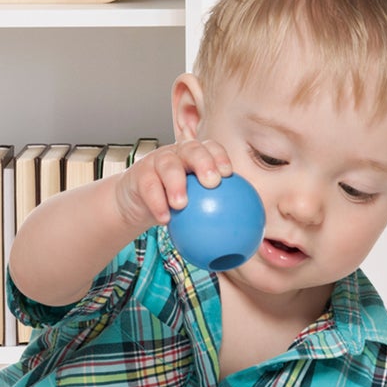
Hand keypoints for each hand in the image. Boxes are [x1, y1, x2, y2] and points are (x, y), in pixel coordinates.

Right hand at [112, 138, 232, 233]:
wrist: (138, 202)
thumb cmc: (174, 201)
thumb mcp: (196, 203)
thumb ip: (219, 212)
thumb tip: (247, 238)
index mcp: (196, 156)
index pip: (211, 148)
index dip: (220, 156)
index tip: (228, 174)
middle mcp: (178, 153)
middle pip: (192, 149)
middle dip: (204, 162)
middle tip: (212, 183)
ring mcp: (157, 161)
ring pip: (168, 166)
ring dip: (176, 184)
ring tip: (182, 204)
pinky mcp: (139, 174)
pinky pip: (149, 187)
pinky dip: (157, 203)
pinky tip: (165, 219)